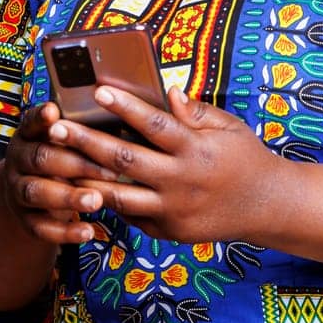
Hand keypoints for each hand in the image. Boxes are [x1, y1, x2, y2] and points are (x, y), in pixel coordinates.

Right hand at [2, 103, 108, 244]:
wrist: (35, 192)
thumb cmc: (63, 157)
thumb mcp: (66, 140)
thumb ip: (83, 130)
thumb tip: (122, 113)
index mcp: (28, 134)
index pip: (31, 122)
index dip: (40, 117)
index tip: (53, 111)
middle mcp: (18, 159)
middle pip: (40, 158)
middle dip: (74, 164)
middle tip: (110, 171)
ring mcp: (17, 189)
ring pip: (36, 192)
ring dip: (68, 197)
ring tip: (97, 201)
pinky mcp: (24, 218)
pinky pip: (39, 227)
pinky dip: (64, 231)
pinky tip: (88, 231)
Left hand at [47, 85, 275, 243]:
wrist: (266, 207)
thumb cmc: (245, 157)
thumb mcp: (229, 127)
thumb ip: (196, 111)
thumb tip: (167, 92)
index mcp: (196, 149)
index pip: (154, 124)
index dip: (125, 107)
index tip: (97, 90)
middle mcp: (182, 181)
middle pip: (125, 159)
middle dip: (87, 142)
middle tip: (56, 127)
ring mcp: (173, 211)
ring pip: (119, 196)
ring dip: (85, 179)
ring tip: (57, 164)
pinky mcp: (169, 232)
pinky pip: (131, 217)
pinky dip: (107, 203)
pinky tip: (82, 188)